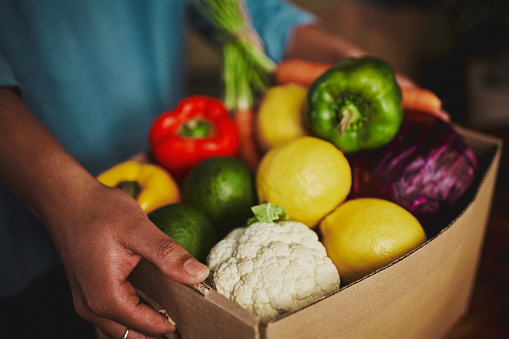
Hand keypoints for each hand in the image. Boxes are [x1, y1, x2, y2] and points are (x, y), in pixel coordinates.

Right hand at [51, 182, 208, 338]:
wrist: (67, 199)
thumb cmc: (99, 211)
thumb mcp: (139, 229)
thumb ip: (169, 255)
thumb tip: (199, 274)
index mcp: (105, 296)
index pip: (146, 327)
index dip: (172, 323)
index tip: (195, 313)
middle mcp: (90, 306)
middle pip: (132, 334)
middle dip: (158, 328)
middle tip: (186, 313)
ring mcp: (85, 302)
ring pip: (121, 328)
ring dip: (145, 323)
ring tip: (171, 306)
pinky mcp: (86, 293)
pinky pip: (112, 316)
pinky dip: (132, 313)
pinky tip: (150, 297)